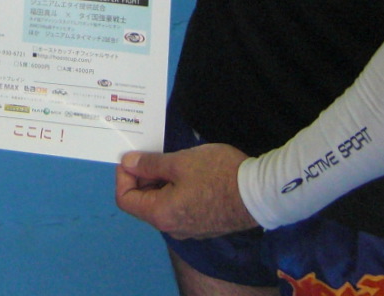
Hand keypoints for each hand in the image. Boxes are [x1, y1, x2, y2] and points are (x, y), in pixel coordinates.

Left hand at [114, 142, 258, 238]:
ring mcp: (189, 229)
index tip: (134, 157)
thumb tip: (127, 164)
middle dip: (143, 177)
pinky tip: (189, 173)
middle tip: (154, 153)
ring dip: (161, 182)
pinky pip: (180, 208)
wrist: (260, 193)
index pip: (125, 199)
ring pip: (163, 204)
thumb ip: (150, 164)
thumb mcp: (180, 162)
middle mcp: (171, 228)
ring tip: (172, 160)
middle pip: (143, 203)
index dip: (123, 175)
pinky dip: (176, 190)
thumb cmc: (216, 174)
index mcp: (161, 214)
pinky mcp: (205, 225)